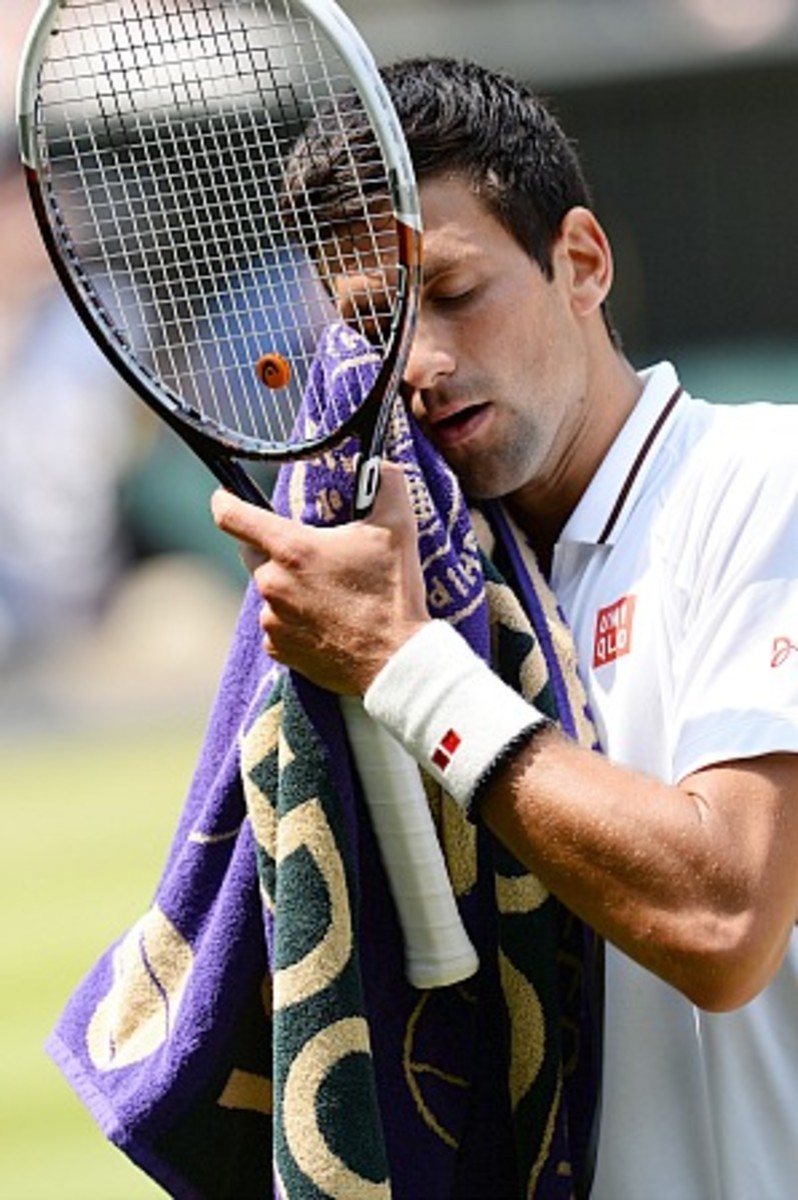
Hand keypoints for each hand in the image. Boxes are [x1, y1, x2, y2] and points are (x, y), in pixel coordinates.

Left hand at [210, 463, 429, 693]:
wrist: (396, 660)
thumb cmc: (393, 593)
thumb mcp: (397, 527)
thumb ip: (386, 483)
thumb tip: (383, 464)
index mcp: (292, 549)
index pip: (232, 515)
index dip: (224, 499)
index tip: (224, 495)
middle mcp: (272, 583)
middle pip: (252, 553)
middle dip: (272, 547)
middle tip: (308, 552)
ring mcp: (272, 620)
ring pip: (268, 591)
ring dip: (288, 586)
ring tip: (328, 593)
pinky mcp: (279, 650)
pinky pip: (276, 625)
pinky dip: (293, 619)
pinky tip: (324, 621)